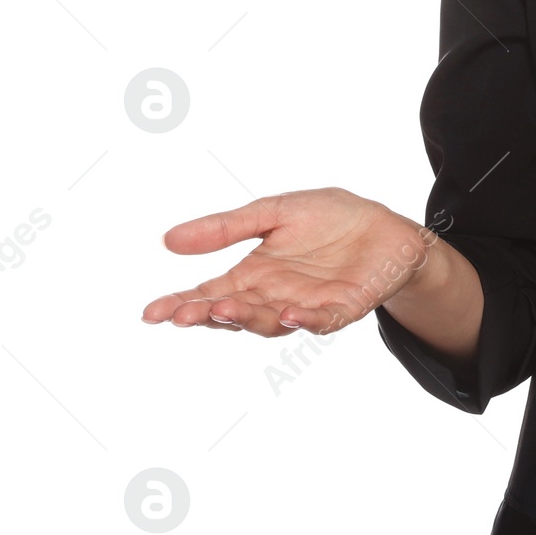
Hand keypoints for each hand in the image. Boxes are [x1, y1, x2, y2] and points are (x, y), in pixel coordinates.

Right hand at [140, 187, 438, 337]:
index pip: (209, 293)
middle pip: (234, 313)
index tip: (151, 312)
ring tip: (223, 309)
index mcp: (253, 275)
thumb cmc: (328, 218)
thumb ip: (228, 227)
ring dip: (247, 318)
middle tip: (184, 314)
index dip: (181, 304)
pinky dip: (305, 321)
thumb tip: (168, 240)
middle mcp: (274, 296)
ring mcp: (306, 306)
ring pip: (270, 321)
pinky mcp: (341, 308)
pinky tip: (289, 315)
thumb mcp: (274, 213)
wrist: (384, 224)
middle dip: (207, 315)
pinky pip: (321, 320)